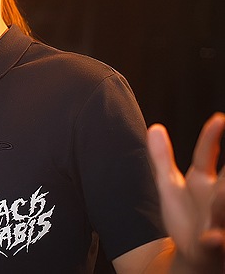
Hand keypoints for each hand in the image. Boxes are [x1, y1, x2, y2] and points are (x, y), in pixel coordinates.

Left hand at [147, 112, 224, 272]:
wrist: (193, 252)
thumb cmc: (186, 216)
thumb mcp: (169, 186)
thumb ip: (162, 159)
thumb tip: (154, 128)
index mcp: (204, 182)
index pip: (206, 155)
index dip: (210, 138)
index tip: (218, 119)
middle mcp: (217, 198)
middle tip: (222, 171)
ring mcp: (219, 221)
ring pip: (223, 209)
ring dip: (223, 201)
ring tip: (219, 193)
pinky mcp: (215, 245)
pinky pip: (218, 243)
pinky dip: (216, 240)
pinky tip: (211, 238)